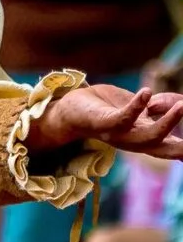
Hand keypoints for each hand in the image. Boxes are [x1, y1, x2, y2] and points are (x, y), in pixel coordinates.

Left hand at [32, 85, 182, 157]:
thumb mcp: (141, 105)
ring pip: (148, 136)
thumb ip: (161, 104)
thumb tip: (181, 102)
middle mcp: (135, 141)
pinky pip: (123, 117)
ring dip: (168, 122)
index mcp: (146, 138)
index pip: (171, 149)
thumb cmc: (108, 107)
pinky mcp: (103, 123)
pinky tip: (147, 92)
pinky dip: (137, 105)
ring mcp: (119, 135)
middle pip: (164, 149)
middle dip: (182, 147)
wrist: (70, 109)